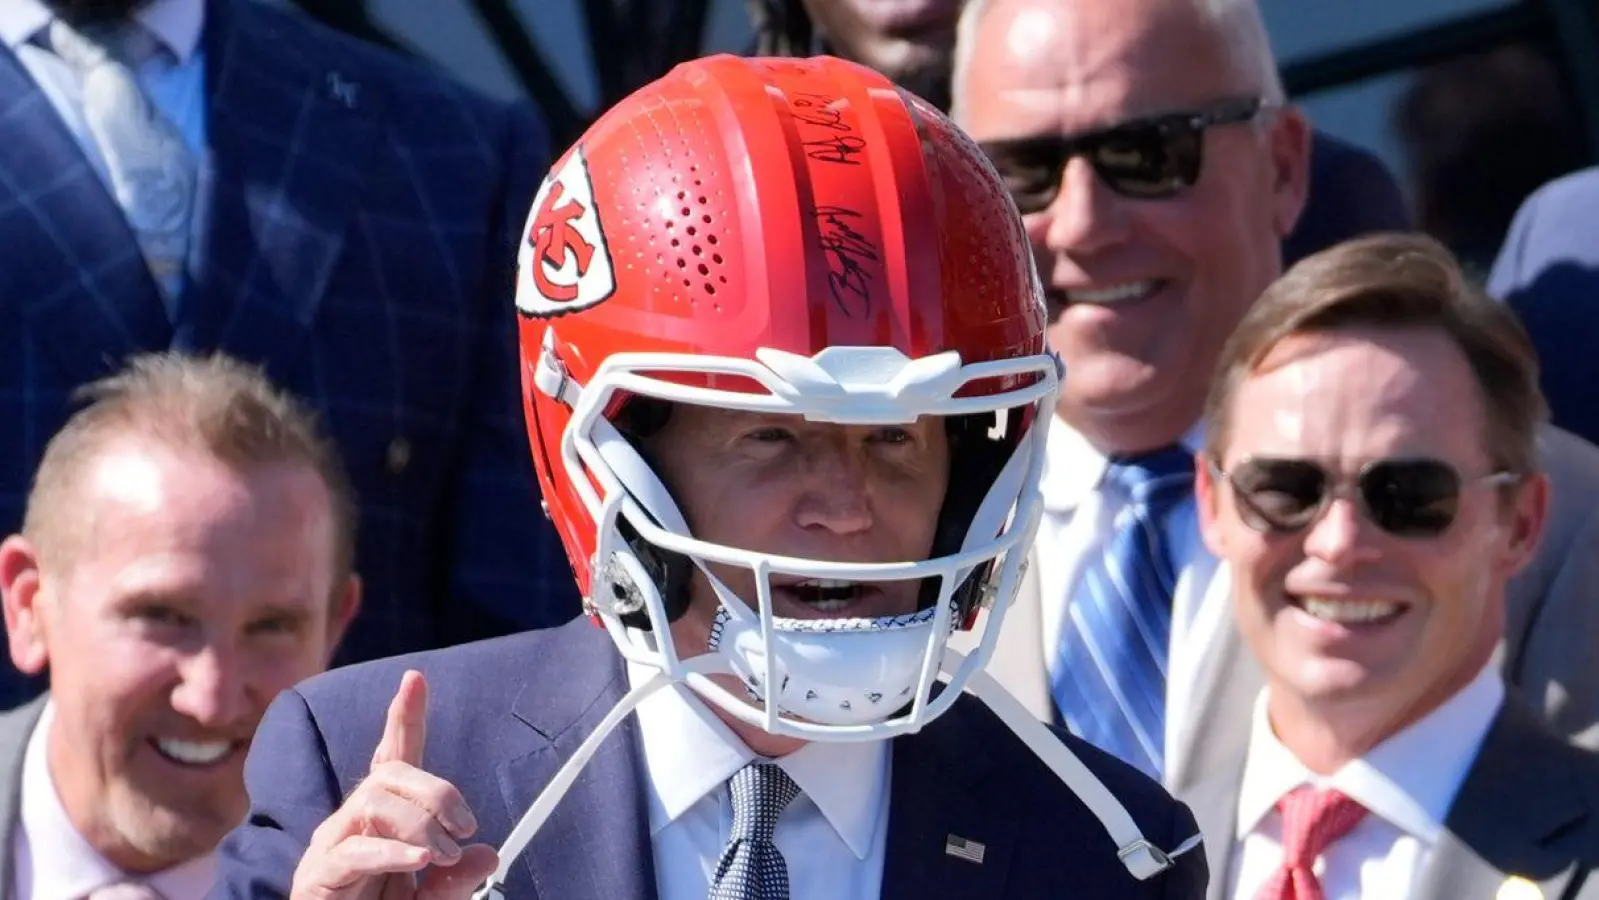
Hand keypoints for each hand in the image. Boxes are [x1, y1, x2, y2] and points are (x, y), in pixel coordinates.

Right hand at [290, 670, 497, 899]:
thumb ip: (455, 880)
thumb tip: (486, 854)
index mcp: (383, 820)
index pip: (392, 758)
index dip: (403, 718)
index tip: (415, 679)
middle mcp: (354, 822)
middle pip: (390, 774)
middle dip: (436, 790)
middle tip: (465, 826)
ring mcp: (332, 846)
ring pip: (373, 801)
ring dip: (419, 824)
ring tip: (442, 853)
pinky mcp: (318, 876)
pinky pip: (353, 851)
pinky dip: (391, 853)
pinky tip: (419, 860)